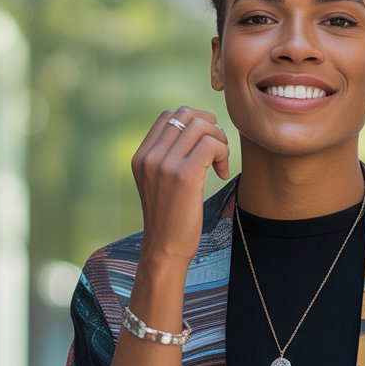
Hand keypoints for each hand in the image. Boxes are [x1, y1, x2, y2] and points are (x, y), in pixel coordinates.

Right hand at [131, 107, 229, 266]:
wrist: (165, 250)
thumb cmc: (169, 219)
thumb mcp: (159, 183)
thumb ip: (167, 157)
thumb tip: (196, 129)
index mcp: (141, 156)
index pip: (169, 115)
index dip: (194, 121)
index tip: (205, 144)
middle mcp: (149, 156)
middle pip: (186, 115)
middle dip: (209, 126)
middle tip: (217, 150)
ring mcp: (164, 164)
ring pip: (202, 127)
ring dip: (220, 141)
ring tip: (219, 163)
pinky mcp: (184, 175)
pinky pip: (211, 145)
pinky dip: (223, 154)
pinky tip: (221, 173)